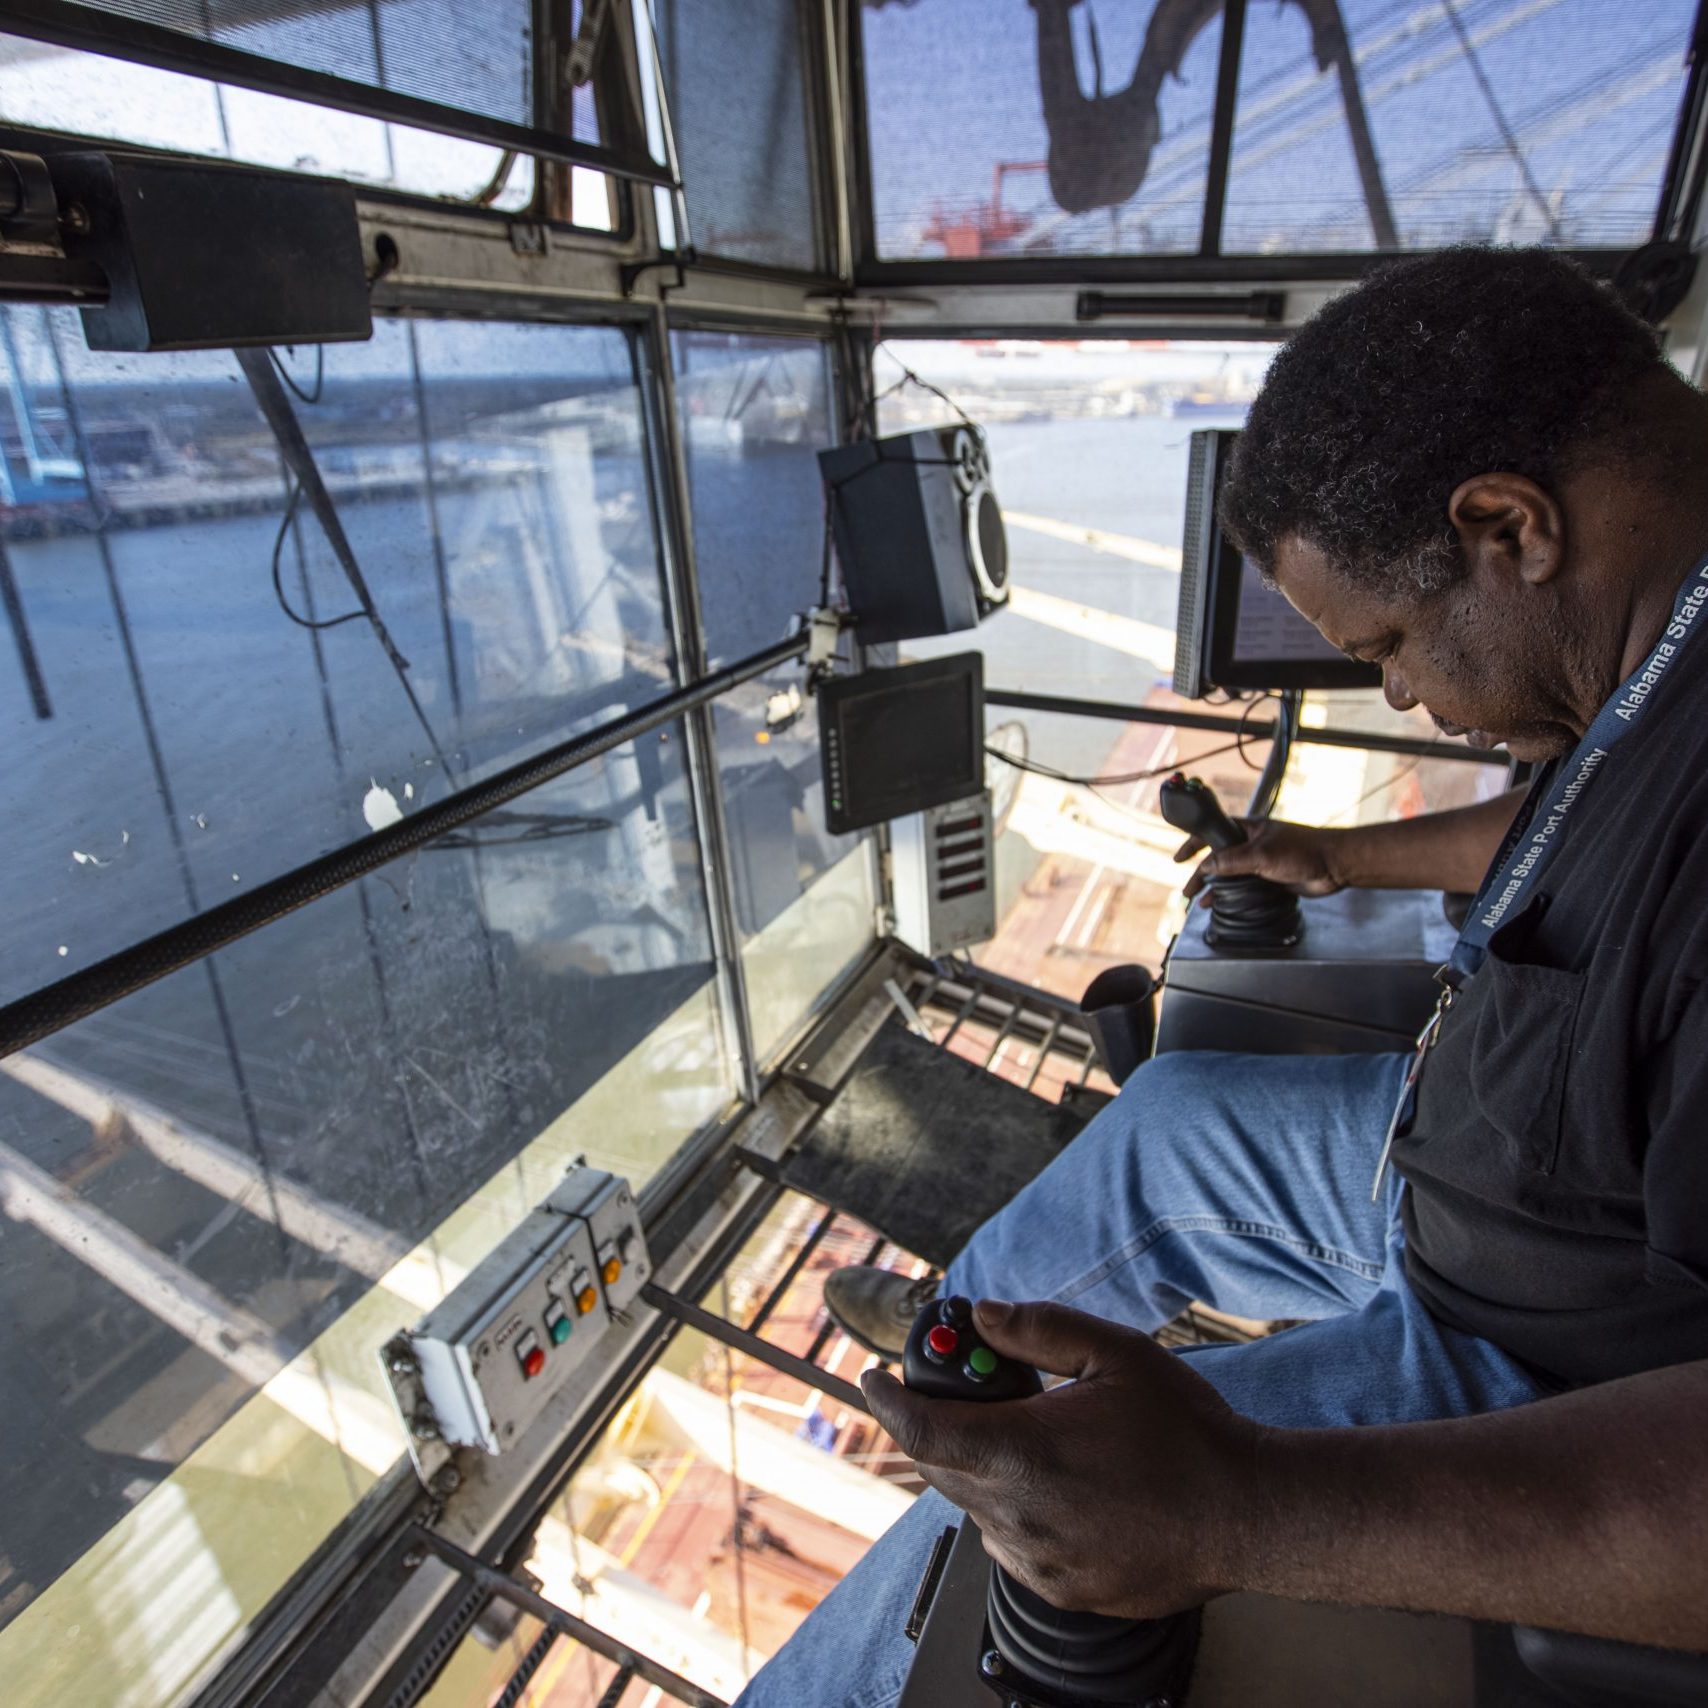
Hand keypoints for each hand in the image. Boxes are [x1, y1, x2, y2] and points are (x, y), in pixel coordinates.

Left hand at [861, 1300, 1261, 1619]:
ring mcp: (1039, 1562)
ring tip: (1041, 1438)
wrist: (1248, 1514)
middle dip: (943, 1425)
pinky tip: (1065, 1485)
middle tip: (972, 1392)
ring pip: (977, 1507)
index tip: (872, 1378)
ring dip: (985, 1468)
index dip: (889, 1401)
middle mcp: (1021, 1517)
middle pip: (942, 1468)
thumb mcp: (1115, 1353)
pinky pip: (1011, 1543)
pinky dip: (1016, 1509)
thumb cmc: (1188, 1432)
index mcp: (1025, 1455)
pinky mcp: (1061, 1589)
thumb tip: (987, 1318)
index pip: (922, 1431)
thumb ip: (1040, 1329)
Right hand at [1173, 816, 1344, 905]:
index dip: (1194, 844)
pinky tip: (1223, 905)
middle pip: (1219, 858)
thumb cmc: (1304, 850)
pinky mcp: (1271, 878)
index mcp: (1248, 829)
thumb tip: (1206, 867)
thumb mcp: (1262, 854)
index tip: (1179, 857)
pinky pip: (1245, 887)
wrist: (1335, 865)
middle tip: (1187, 890)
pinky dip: (1232, 896)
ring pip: (1231, 875)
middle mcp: (1252, 844)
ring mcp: (1261, 862)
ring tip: (1200, 902)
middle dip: (1201, 874)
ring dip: (1215, 888)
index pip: (1213, 833)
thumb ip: (1232, 860)